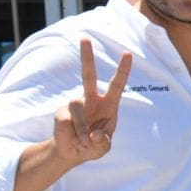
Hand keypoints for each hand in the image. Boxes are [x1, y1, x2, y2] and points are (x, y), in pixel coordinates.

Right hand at [51, 39, 131, 165]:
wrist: (73, 153)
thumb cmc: (93, 146)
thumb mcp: (103, 148)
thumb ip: (103, 143)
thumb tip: (95, 135)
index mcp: (108, 106)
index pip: (116, 85)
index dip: (122, 70)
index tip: (128, 54)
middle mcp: (91, 100)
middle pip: (88, 75)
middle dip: (86, 57)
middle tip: (84, 37)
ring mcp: (75, 104)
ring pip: (78, 106)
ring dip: (84, 129)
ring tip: (86, 141)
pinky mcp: (62, 112)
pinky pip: (69, 118)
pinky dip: (76, 132)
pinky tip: (77, 138)